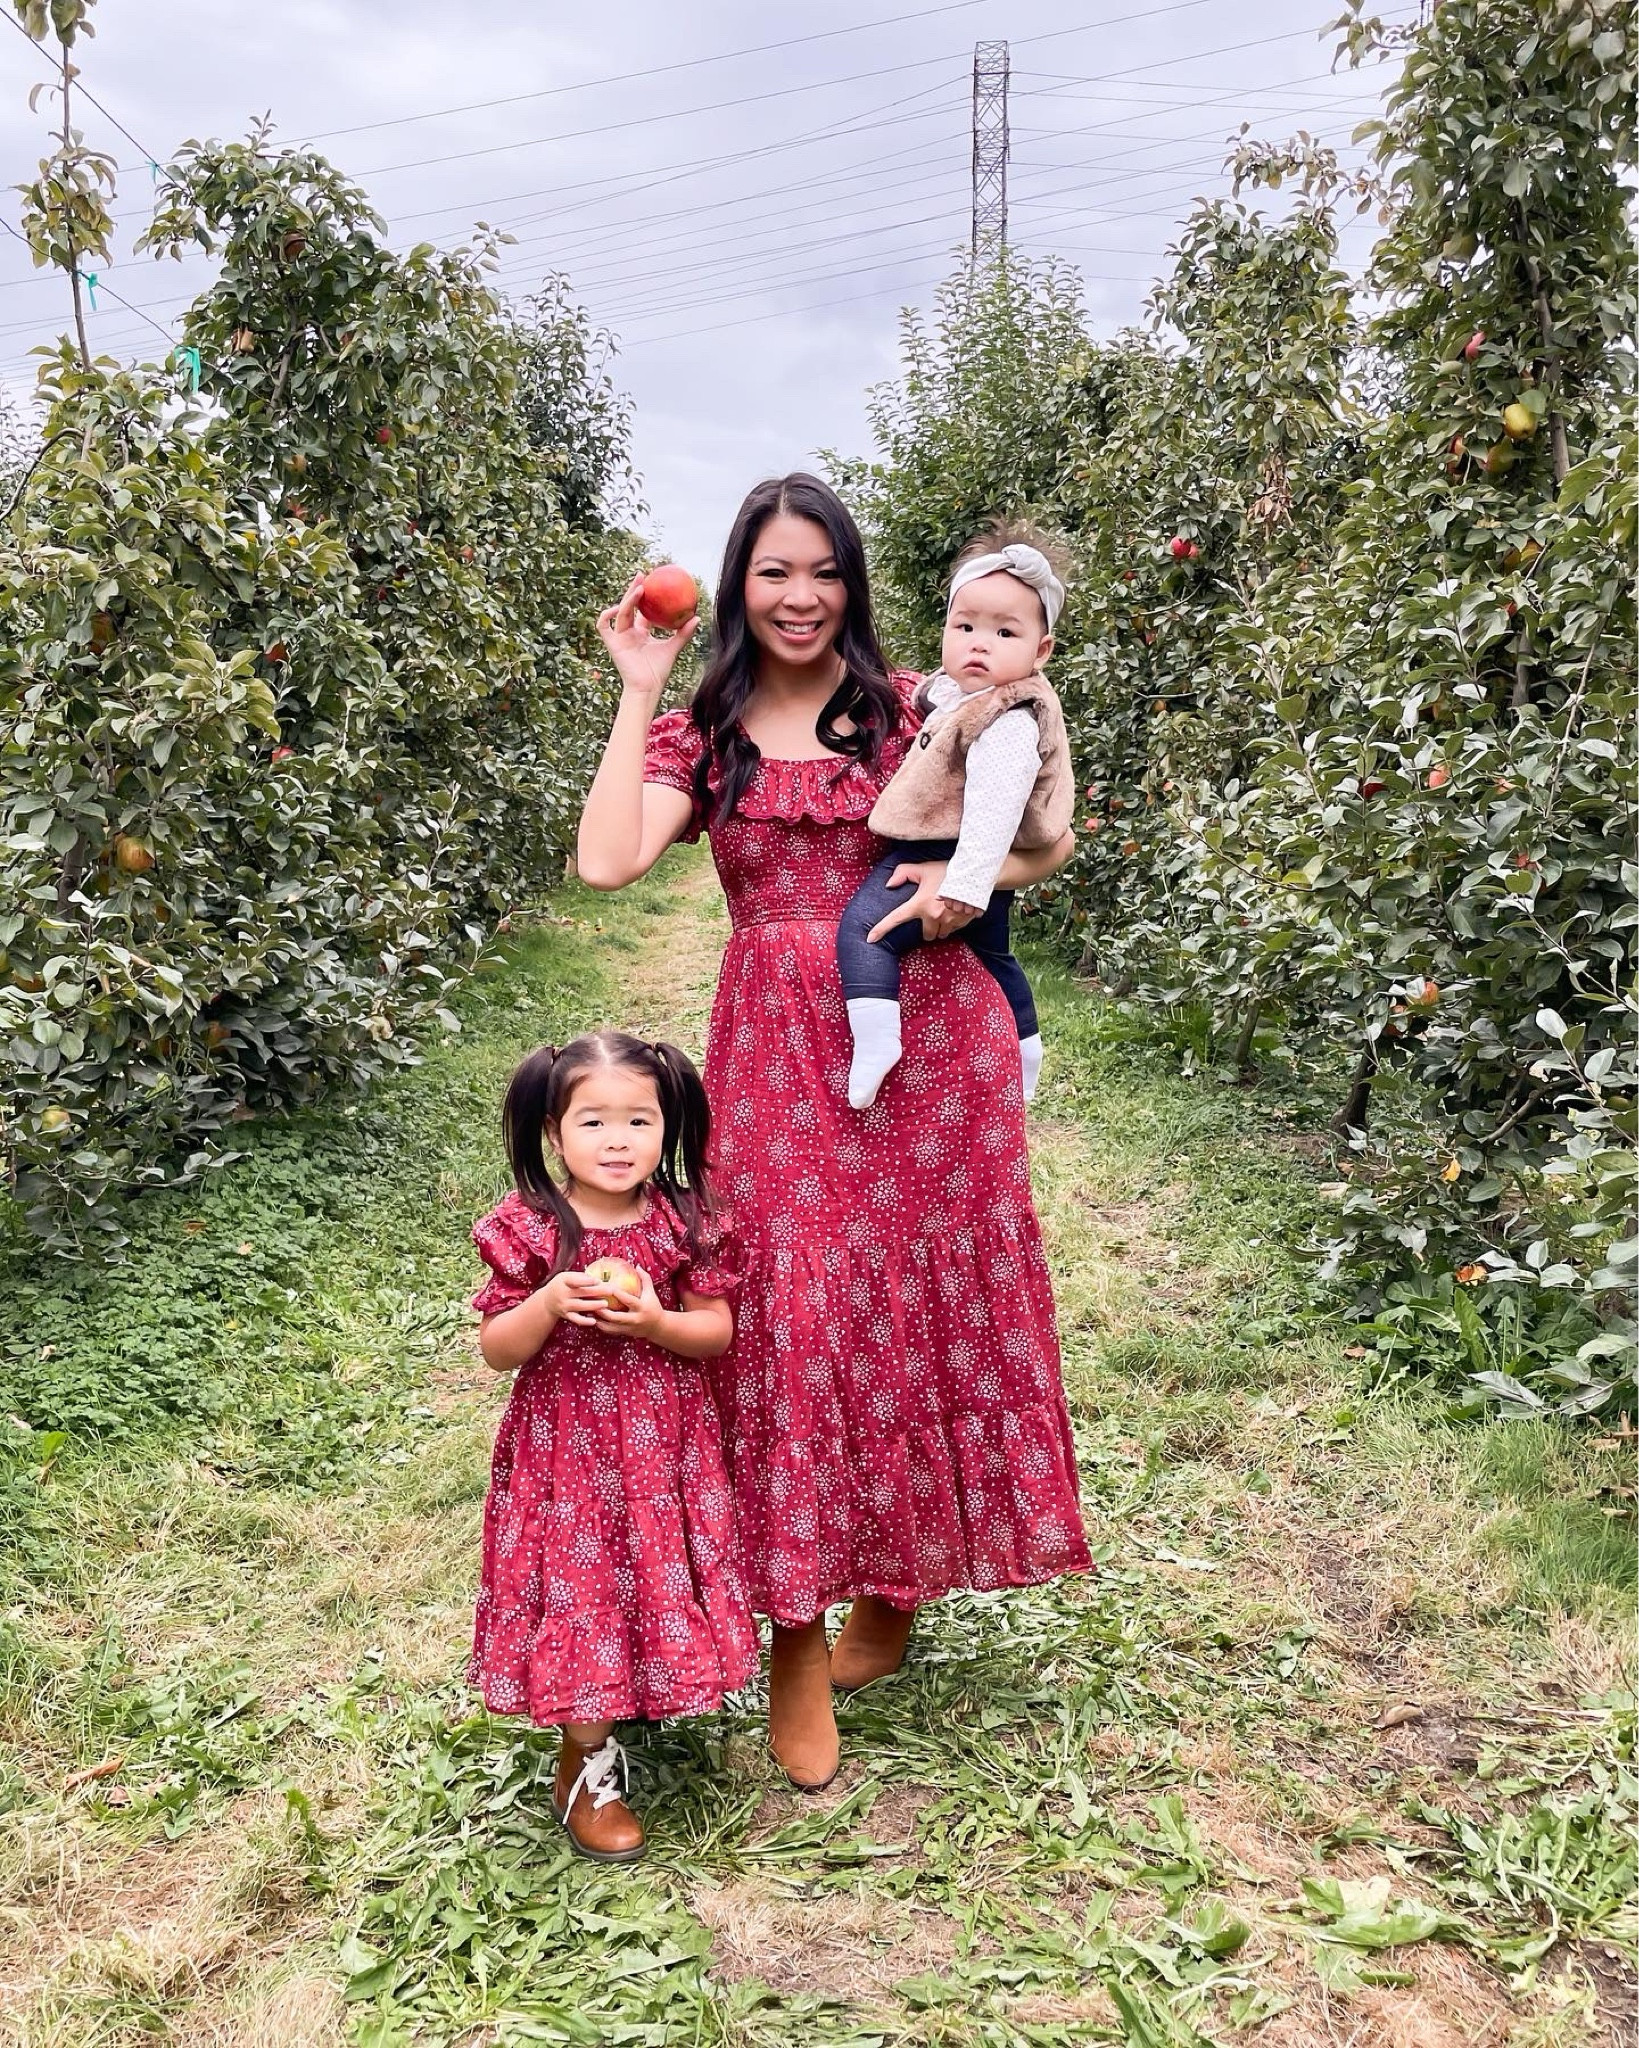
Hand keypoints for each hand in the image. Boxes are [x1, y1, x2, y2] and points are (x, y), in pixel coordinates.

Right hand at [542, 1269, 611, 1327]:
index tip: (597, 1280)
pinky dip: (584, 1321)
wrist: (546, 1300)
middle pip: (581, 1293)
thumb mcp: (567, 1276)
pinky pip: (575, 1319)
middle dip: (597, 1291)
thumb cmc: (562, 1285)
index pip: (575, 1280)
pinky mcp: (565, 1315)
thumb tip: (601, 1278)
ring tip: (605, 1303)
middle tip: (610, 1290)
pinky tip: (594, 1321)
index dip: (586, 1281)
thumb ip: (581, 1277)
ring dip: (593, 1305)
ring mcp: (564, 1305)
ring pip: (580, 1306)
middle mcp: (563, 1293)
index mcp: (564, 1281)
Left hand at [593, 1267, 664, 1339]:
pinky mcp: (624, 1333)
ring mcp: (629, 1328)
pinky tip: (593, 1319)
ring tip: (589, 1312)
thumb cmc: (653, 1306)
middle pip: (617, 1317)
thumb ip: (645, 1279)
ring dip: (599, 1320)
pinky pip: (611, 1331)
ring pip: (611, 1327)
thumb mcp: (651, 1292)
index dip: (618, 1294)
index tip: (607, 1287)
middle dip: (604, 1312)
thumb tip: (636, 1266)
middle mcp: (634, 1319)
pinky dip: (601, 1326)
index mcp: (641, 1308)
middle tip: (593, 1303)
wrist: (657, 1327)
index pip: (629, 1300)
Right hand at [596, 576, 698, 700]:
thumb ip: (684, 633)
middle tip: (642, 575)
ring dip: (628, 599)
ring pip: (620, 612)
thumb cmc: (659, 671)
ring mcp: (620, 637)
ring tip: (639, 589)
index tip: (653, 581)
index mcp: (641, 633)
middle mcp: (629, 632)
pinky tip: (617, 608)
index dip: (646, 595)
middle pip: (630, 606)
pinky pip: (603, 626)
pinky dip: (607, 615)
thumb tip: (697, 616)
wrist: (648, 688)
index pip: (642, 610)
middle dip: (634, 589)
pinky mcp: (612, 644)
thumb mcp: (673, 648)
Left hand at [866, 861, 981, 944]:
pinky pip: (955, 929)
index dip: (881, 929)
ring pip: (941, 934)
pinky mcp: (963, 923)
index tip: (870, 939)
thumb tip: (889, 884)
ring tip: (946, 911)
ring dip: (942, 927)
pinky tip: (957, 910)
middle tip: (933, 914)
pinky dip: (954, 923)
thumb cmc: (948, 870)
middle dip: (929, 928)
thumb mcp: (924, 868)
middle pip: (926, 936)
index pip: (896, 918)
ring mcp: (949, 922)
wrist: (976, 874)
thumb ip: (903, 873)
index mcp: (920, 904)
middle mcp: (933, 917)